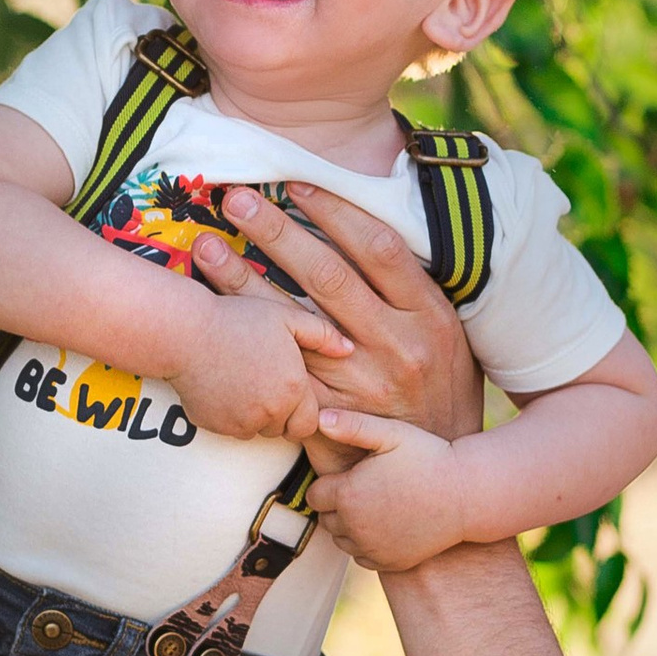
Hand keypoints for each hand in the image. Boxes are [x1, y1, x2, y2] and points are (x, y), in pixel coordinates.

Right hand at [163, 286, 327, 443]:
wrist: (186, 332)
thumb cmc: (238, 319)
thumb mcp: (287, 318)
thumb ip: (323, 335)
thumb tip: (348, 349)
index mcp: (293, 389)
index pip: (308, 423)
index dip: (301, 410)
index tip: (289, 391)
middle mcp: (270, 413)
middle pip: (283, 430)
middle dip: (279, 414)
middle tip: (264, 383)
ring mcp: (240, 423)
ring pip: (256, 431)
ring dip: (254, 416)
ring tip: (243, 381)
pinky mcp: (214, 427)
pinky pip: (229, 430)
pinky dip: (229, 415)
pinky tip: (223, 386)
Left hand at [197, 184, 481, 440]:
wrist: (442, 471)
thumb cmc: (443, 387)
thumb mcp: (449, 333)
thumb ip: (413, 289)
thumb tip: (367, 231)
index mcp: (429, 314)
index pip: (377, 248)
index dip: (334, 212)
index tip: (295, 184)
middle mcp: (394, 343)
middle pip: (327, 275)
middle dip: (277, 232)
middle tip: (235, 198)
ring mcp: (358, 381)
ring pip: (294, 320)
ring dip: (245, 279)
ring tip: (207, 245)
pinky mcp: (329, 412)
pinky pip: (281, 367)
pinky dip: (251, 336)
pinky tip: (219, 313)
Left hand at [306, 412, 476, 571]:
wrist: (466, 494)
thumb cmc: (428, 457)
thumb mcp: (391, 433)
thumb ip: (352, 425)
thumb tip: (318, 417)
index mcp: (348, 495)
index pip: (314, 495)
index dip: (330, 483)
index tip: (352, 474)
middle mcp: (355, 527)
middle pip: (325, 519)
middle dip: (338, 505)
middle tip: (368, 487)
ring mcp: (372, 549)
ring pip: (341, 540)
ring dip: (350, 526)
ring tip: (378, 505)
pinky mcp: (389, 563)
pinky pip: (362, 557)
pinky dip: (367, 545)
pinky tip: (387, 524)